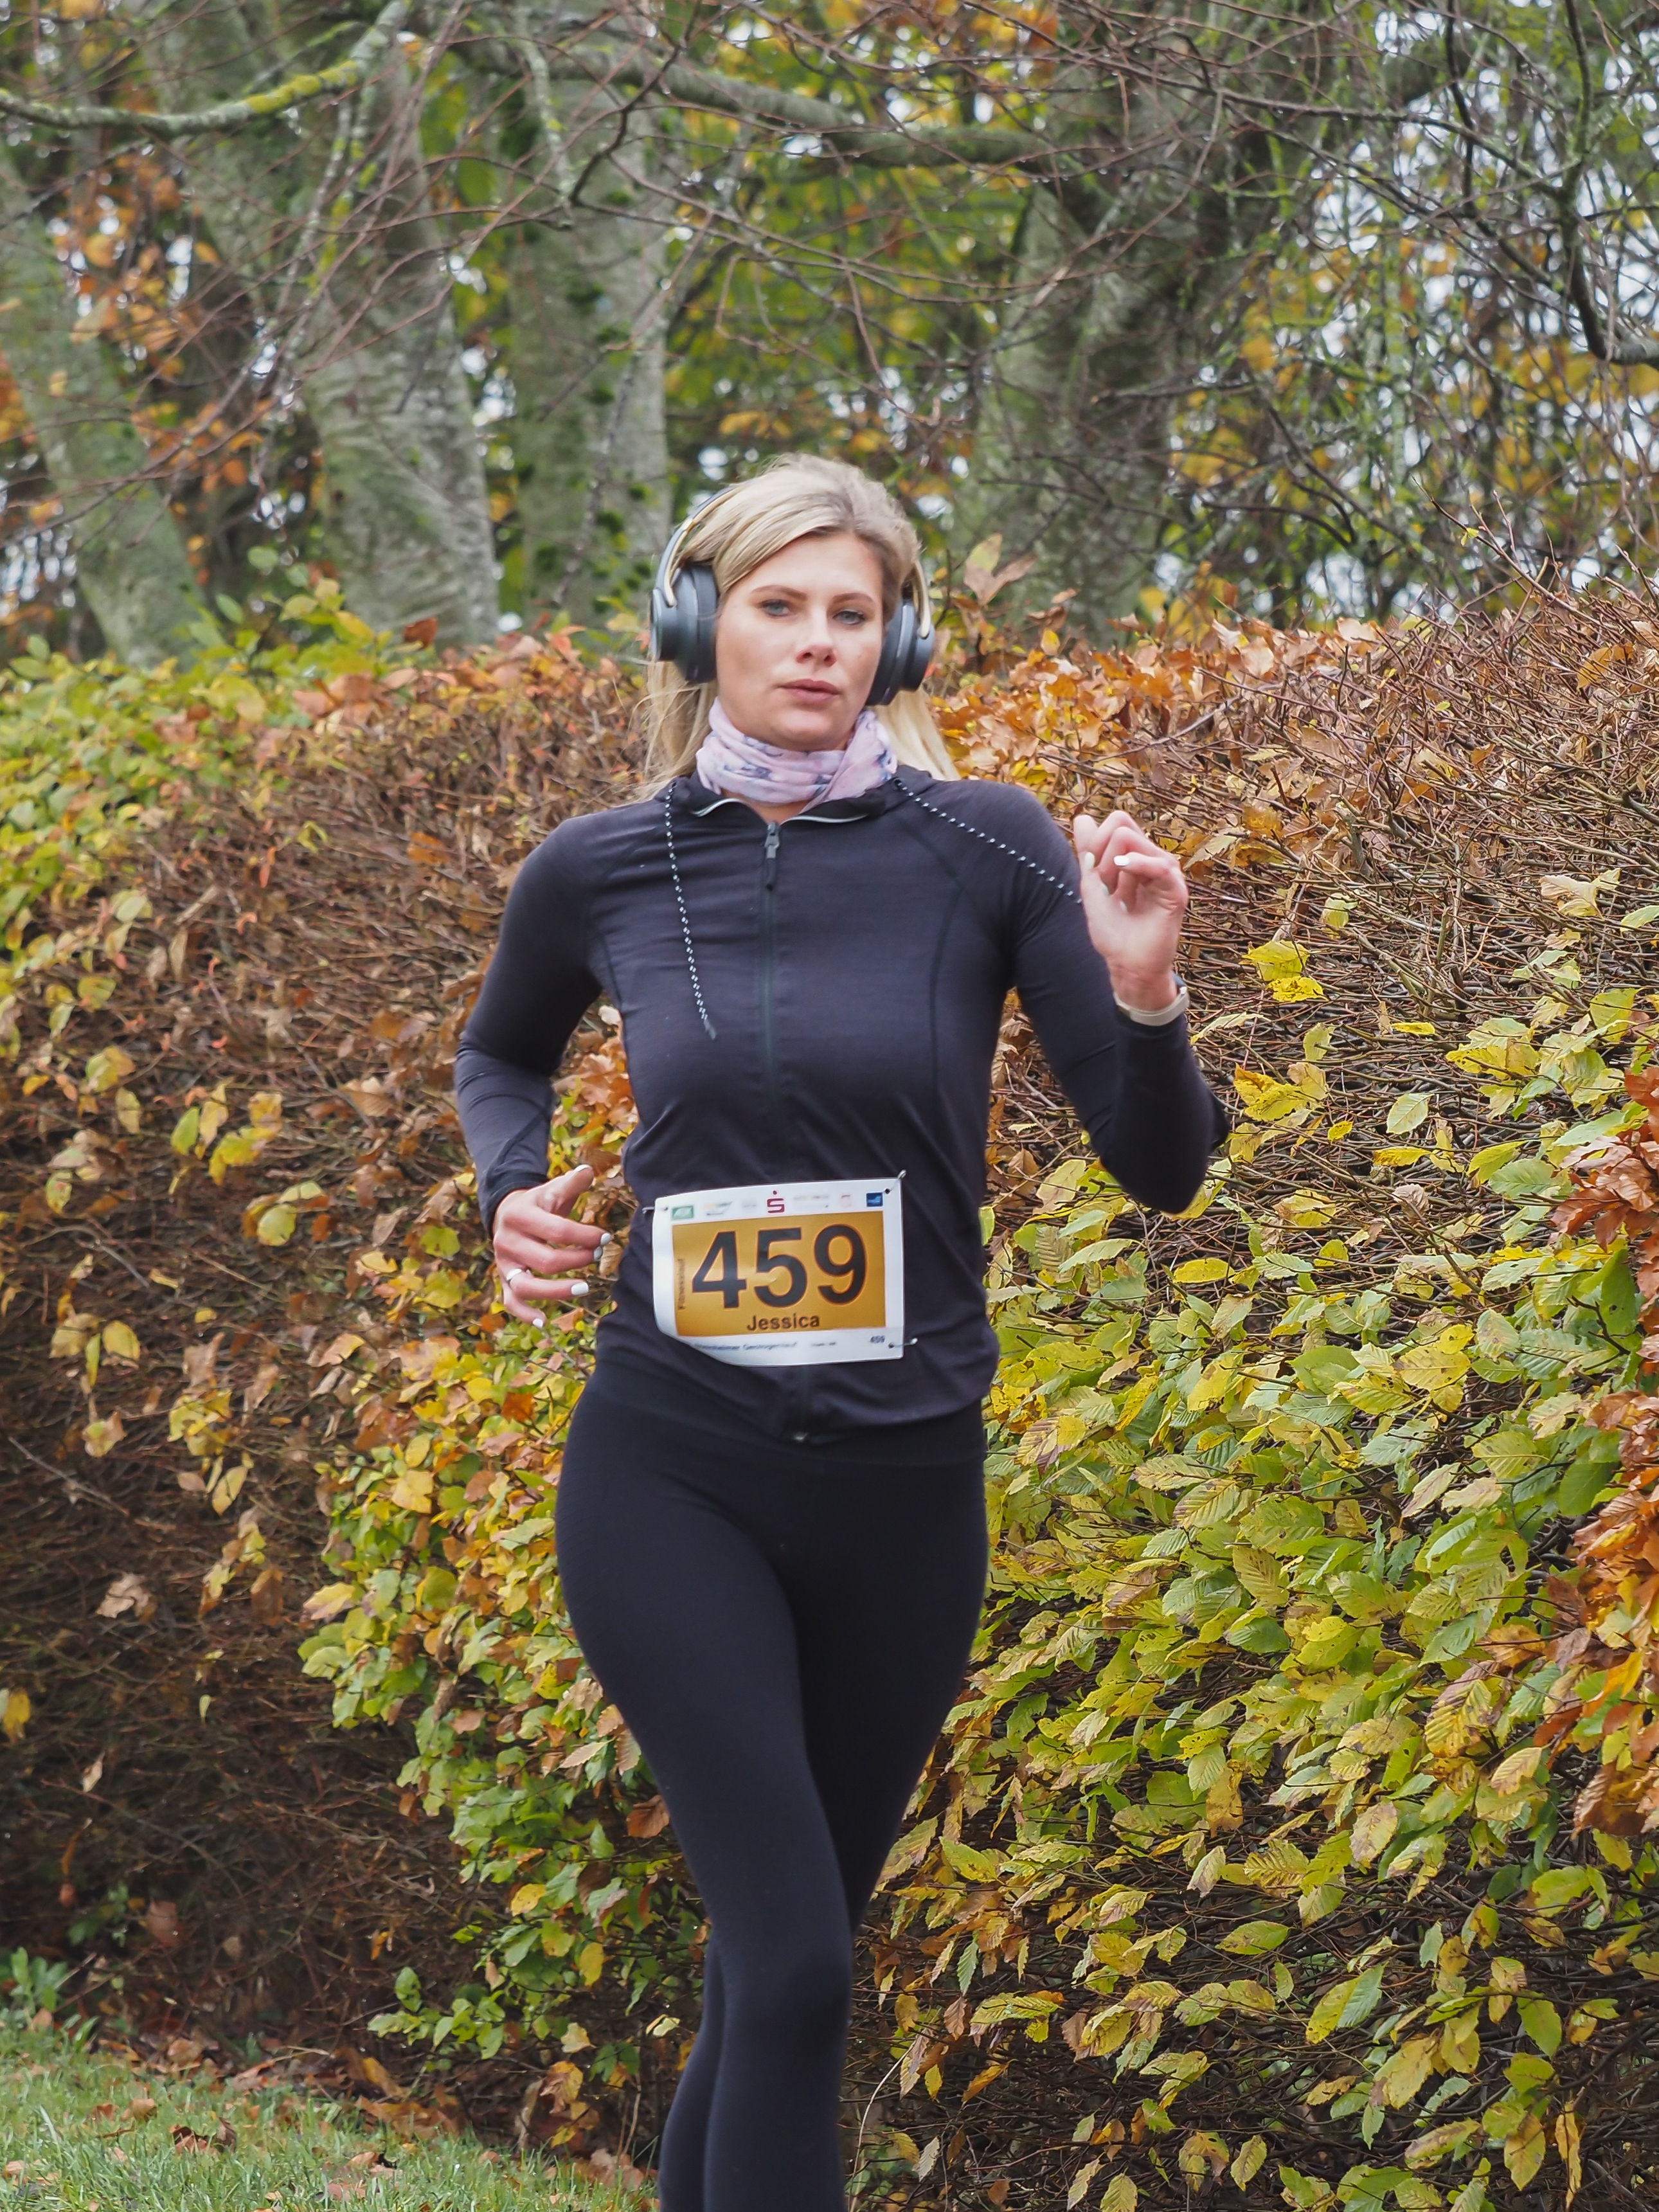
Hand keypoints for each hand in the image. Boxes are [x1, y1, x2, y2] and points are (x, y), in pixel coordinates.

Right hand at [493, 1165, 605, 1326]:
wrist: (507, 1213)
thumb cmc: (539, 1203)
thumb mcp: (552, 1190)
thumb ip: (571, 1183)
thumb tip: (588, 1171)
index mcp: (520, 1215)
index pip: (557, 1231)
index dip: (585, 1236)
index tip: (605, 1238)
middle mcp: (506, 1241)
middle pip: (545, 1260)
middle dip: (576, 1261)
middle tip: (597, 1257)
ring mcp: (504, 1263)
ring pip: (526, 1286)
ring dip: (557, 1291)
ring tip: (586, 1288)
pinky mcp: (503, 1279)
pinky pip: (510, 1302)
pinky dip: (524, 1314)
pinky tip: (544, 1322)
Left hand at [1072, 809, 1188, 1008]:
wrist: (1127, 965)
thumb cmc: (1113, 932)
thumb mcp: (1092, 886)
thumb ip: (1088, 852)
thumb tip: (1081, 817)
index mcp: (1135, 859)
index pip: (1117, 823)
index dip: (1096, 841)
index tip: (1092, 872)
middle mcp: (1152, 862)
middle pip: (1122, 826)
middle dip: (1102, 852)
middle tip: (1105, 885)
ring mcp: (1164, 874)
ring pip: (1133, 839)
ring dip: (1111, 864)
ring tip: (1114, 893)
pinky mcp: (1175, 890)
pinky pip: (1159, 864)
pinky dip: (1137, 864)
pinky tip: (1123, 870)